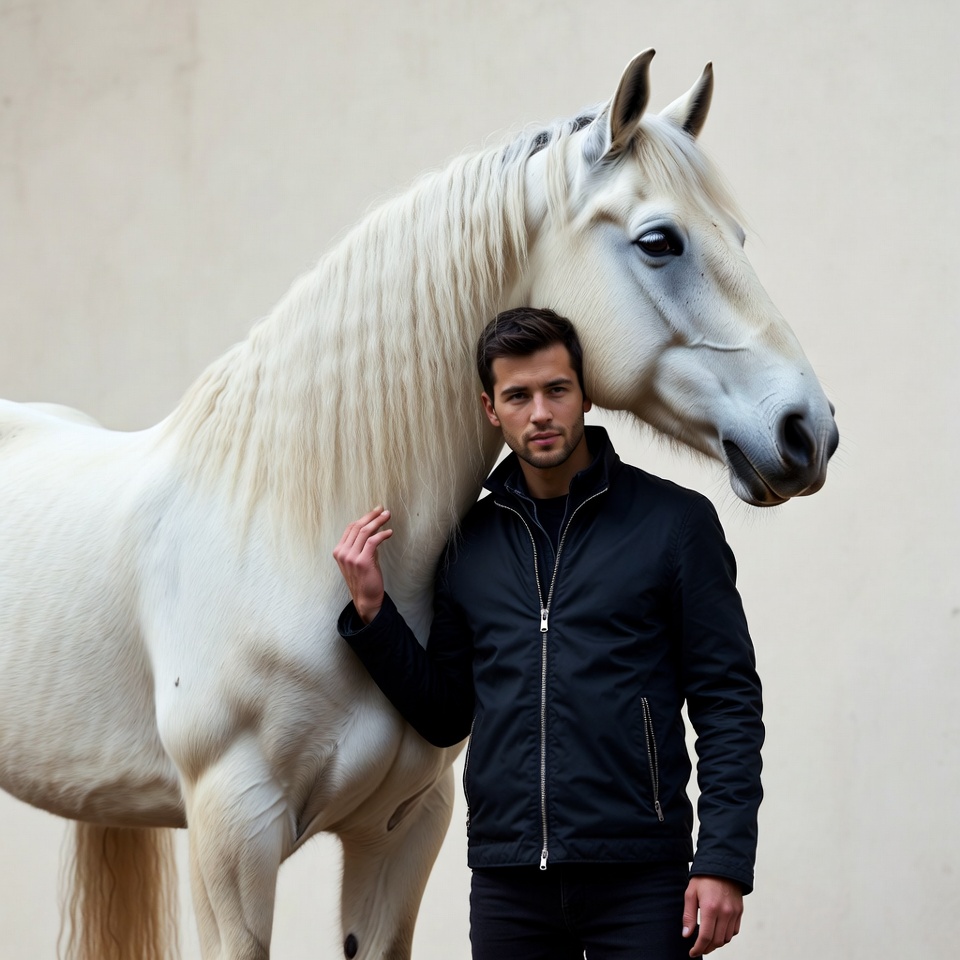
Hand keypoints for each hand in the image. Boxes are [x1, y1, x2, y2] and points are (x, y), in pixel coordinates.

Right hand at [333, 507, 392, 622]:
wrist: (365, 598)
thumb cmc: (364, 578)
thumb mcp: (360, 559)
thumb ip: (363, 545)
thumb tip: (374, 529)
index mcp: (339, 551)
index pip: (351, 528)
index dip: (364, 517)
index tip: (375, 511)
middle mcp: (342, 552)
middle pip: (357, 527)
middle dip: (371, 516)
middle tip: (383, 510)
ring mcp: (351, 557)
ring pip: (364, 532)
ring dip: (378, 521)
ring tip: (387, 516)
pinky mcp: (362, 561)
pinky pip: (372, 541)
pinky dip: (382, 535)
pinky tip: (389, 532)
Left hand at [682, 876, 742, 955]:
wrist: (723, 864)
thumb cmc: (703, 878)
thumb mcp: (691, 893)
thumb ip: (689, 916)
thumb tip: (686, 935)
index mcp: (710, 908)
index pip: (706, 937)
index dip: (698, 948)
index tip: (692, 953)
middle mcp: (725, 912)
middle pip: (717, 941)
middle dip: (707, 948)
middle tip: (698, 948)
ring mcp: (734, 913)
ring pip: (726, 938)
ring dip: (716, 943)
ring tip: (707, 941)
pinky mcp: (739, 911)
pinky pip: (734, 931)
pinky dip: (726, 936)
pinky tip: (717, 932)